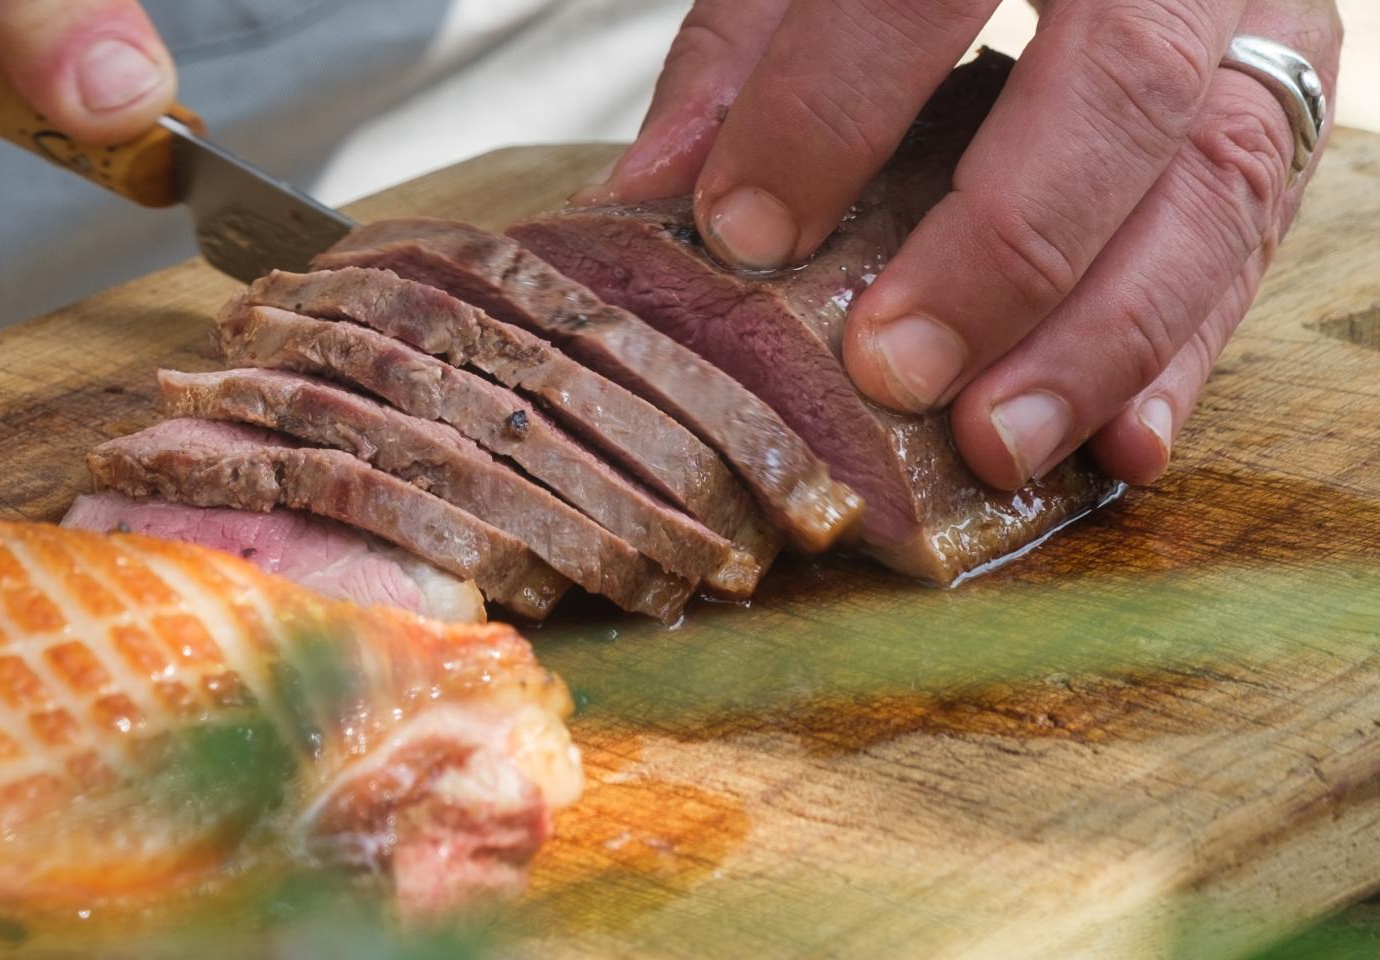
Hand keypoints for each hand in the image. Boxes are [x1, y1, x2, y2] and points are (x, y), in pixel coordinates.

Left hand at [583, 0, 1341, 488]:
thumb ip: (748, 50)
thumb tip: (655, 192)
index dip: (832, 110)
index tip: (745, 231)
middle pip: (1116, 90)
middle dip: (1000, 250)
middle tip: (891, 370)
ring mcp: (1252, 23)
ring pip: (1217, 180)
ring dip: (1102, 338)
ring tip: (994, 442)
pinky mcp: (1284, 103)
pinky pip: (1261, 235)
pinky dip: (1185, 353)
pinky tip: (1119, 445)